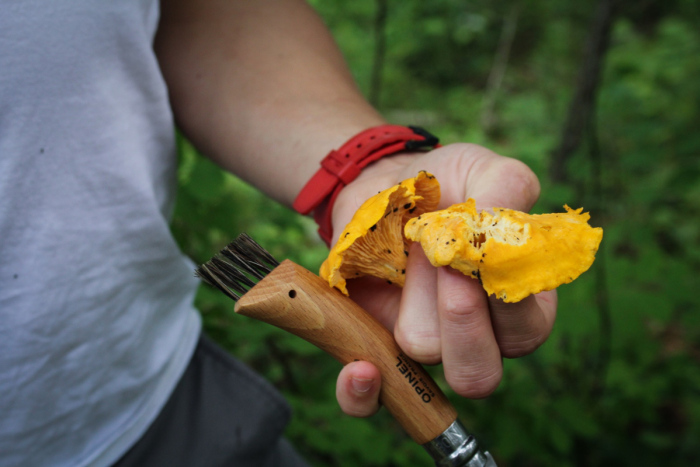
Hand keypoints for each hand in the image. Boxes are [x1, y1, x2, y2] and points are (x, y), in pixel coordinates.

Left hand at [333, 143, 557, 416]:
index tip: (478, 252)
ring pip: (424, 361)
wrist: (383, 184)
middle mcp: (471, 335)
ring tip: (403, 255)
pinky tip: (360, 368)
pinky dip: (362, 393)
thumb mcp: (484, 169)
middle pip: (479, 373)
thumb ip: (508, 192)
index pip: (525, 332)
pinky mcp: (372, 345)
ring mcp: (420, 342)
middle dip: (462, 323)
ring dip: (411, 305)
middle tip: (442, 264)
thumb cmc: (446, 182)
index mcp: (512, 303)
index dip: (505, 300)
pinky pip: (368, 399)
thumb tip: (496, 238)